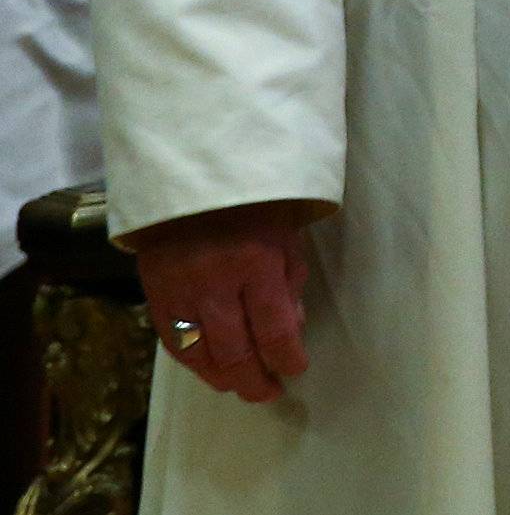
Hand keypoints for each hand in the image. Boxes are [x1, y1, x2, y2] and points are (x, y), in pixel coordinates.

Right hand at [134, 201, 314, 402]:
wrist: (191, 175)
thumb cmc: (250, 201)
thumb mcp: (284, 231)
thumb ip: (290, 282)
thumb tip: (290, 333)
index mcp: (256, 261)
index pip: (274, 330)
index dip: (288, 359)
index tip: (296, 369)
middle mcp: (216, 284)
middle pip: (237, 354)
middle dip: (257, 381)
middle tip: (271, 390)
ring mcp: (181, 294)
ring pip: (202, 358)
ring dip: (226, 379)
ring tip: (243, 385)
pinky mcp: (156, 298)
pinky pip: (175, 346)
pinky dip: (195, 364)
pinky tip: (211, 369)